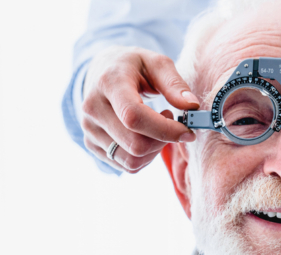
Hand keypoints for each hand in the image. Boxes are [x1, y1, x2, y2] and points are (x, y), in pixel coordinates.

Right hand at [81, 46, 198, 172]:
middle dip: (163, 141)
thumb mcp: (156, 63)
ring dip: (154, 151)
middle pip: (135, 145)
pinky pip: (125, 166)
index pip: (134, 117)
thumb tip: (192, 106)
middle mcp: (93, 108)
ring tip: (157, 128)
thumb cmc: (133, 67)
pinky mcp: (91, 144)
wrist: (100, 72)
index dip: (164, 130)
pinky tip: (145, 136)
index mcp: (108, 82)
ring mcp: (89, 129)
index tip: (186, 130)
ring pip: (131, 161)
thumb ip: (174, 84)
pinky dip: (144, 157)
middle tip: (172, 123)